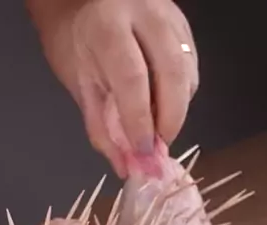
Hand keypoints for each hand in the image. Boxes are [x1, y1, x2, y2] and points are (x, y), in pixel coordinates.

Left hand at [27, 0, 198, 176]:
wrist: (81, 5)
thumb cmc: (75, 46)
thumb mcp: (79, 85)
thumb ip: (102, 127)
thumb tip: (125, 166)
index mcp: (108, 25)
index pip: (133, 78)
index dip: (141, 120)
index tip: (143, 152)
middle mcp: (144, 12)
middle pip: (172, 71)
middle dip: (170, 117)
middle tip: (160, 145)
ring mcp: (168, 14)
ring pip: (187, 69)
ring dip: (178, 108)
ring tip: (159, 127)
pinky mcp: (182, 23)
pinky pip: (191, 64)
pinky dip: (183, 93)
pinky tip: (165, 105)